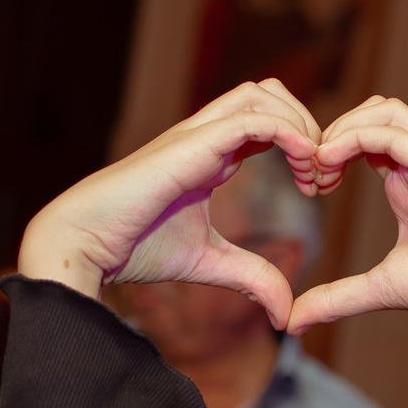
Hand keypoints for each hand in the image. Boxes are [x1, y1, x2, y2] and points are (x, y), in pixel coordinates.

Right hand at [17, 82, 322, 321]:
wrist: (85, 242)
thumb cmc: (132, 247)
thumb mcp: (208, 263)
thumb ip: (250, 278)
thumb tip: (286, 314)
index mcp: (210, 155)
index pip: (268, 123)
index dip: (303, 145)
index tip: (318, 188)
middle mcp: (205, 135)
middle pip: (271, 94)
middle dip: (308, 124)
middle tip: (322, 174)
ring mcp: (197, 133)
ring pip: (264, 94)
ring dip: (301, 124)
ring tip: (313, 170)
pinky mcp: (191, 142)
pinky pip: (252, 119)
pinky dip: (287, 133)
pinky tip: (303, 165)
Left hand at [291, 96, 407, 369]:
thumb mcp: (384, 289)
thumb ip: (339, 298)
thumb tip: (294, 321)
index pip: (367, 139)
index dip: (331, 152)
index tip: (310, 187)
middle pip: (374, 112)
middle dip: (333, 132)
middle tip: (310, 172)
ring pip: (384, 109)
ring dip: (343, 128)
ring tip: (320, 165)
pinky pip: (392, 130)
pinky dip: (354, 138)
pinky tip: (331, 165)